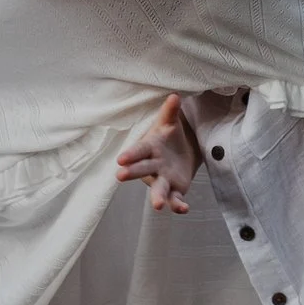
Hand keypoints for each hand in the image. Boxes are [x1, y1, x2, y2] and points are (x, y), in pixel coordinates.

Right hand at [114, 94, 201, 213]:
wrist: (180, 152)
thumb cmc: (168, 136)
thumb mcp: (169, 123)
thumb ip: (171, 112)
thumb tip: (175, 96)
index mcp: (149, 148)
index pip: (138, 151)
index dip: (130, 154)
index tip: (120, 159)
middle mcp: (152, 166)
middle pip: (142, 169)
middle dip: (133, 172)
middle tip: (120, 176)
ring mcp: (162, 179)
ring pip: (158, 189)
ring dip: (157, 197)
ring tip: (157, 205)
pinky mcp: (175, 190)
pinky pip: (175, 199)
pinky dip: (178, 205)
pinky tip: (183, 209)